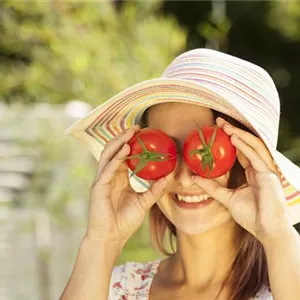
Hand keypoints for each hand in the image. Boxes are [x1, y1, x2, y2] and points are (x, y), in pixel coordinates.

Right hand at [87, 125, 166, 244]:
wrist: (111, 238)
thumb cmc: (124, 221)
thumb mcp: (143, 203)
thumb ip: (154, 190)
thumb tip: (167, 177)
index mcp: (118, 178)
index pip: (123, 155)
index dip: (131, 143)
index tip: (144, 133)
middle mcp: (109, 176)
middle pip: (114, 150)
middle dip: (124, 137)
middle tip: (138, 127)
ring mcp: (102, 180)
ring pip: (108, 155)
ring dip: (119, 142)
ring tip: (131, 132)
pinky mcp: (98, 188)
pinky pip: (107, 170)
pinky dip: (116, 158)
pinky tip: (126, 150)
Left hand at [191, 117, 291, 243]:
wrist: (266, 230)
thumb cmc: (251, 215)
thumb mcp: (226, 198)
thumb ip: (212, 188)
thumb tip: (193, 178)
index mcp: (252, 173)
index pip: (240, 151)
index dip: (229, 140)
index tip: (215, 132)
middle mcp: (260, 169)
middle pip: (246, 144)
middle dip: (233, 131)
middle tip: (218, 122)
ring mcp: (266, 171)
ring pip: (252, 146)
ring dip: (238, 134)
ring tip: (224, 126)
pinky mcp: (269, 175)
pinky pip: (255, 156)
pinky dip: (244, 146)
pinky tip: (233, 138)